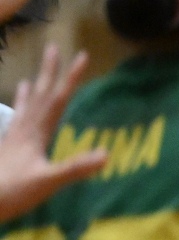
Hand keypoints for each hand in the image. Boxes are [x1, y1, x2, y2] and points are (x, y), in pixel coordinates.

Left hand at [0, 46, 105, 219]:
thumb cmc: (12, 191)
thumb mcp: (47, 181)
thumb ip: (75, 168)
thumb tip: (107, 154)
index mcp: (35, 133)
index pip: (57, 99)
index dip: (70, 78)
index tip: (82, 56)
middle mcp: (23, 130)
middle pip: (38, 94)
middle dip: (48, 72)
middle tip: (52, 48)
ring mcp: (13, 138)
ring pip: (25, 106)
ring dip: (31, 89)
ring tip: (30, 77)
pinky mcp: (7, 148)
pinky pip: (16, 121)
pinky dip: (19, 111)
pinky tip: (18, 115)